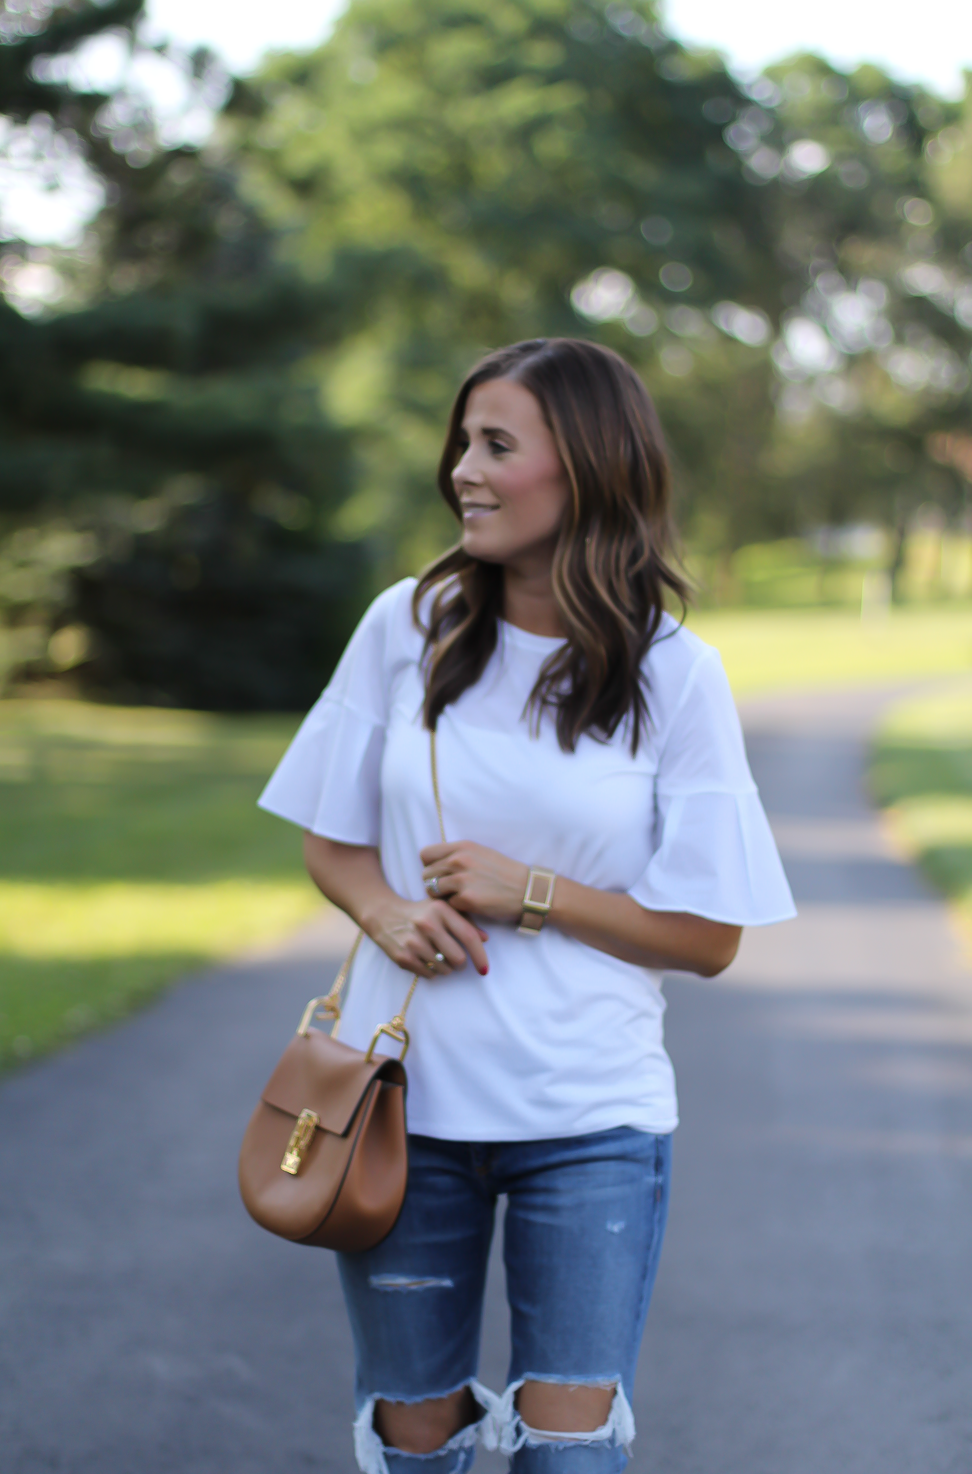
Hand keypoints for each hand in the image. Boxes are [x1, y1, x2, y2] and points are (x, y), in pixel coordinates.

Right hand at [362, 894, 489, 976]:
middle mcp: (427, 925)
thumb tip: (485, 940)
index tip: (485, 969)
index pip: (468, 936)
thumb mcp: (442, 909)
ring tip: (438, 956)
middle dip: (461, 963)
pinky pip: (430, 974)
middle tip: (457, 960)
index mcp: (441, 911)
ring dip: (447, 968)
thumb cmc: (421, 912)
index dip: (480, 955)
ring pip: (445, 969)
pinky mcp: (403, 957)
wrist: (384, 915)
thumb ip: (465, 921)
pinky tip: (426, 959)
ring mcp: (414, 942)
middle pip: (458, 958)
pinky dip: (433, 971)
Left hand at [420, 841, 530, 924]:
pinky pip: (447, 905)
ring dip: (441, 897)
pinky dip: (455, 908)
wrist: (527, 890)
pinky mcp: (466, 899)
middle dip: (434, 884)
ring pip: (431, 890)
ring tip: (457, 899)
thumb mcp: (481, 854)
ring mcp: (462, 879)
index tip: (440, 874)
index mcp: (462, 847)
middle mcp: (459, 860)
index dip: (430, 866)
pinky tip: (468, 906)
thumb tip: (436, 864)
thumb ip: (458, 855)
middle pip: (426, 874)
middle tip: (449, 891)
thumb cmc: (505, 873)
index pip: (425, 854)